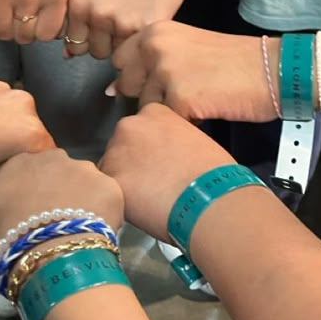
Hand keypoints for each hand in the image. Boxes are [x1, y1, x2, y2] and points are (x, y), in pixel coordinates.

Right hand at [0, 0, 72, 43]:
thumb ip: (65, 11)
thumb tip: (66, 39)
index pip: (47, 35)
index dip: (41, 31)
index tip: (37, 20)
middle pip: (24, 36)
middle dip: (22, 30)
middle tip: (19, 14)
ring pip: (3, 33)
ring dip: (4, 27)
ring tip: (7, 9)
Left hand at [0, 77, 54, 188]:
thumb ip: (13, 176)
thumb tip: (21, 171)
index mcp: (30, 132)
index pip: (46, 154)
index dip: (30, 168)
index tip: (10, 175)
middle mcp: (24, 104)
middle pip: (30, 130)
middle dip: (16, 144)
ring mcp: (1, 86)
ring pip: (10, 113)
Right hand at [0, 148, 123, 266]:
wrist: (49, 258)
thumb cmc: (7, 240)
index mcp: (20, 162)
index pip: (26, 171)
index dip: (30, 192)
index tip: (31, 213)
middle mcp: (54, 157)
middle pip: (58, 173)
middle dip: (58, 192)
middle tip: (55, 222)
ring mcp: (85, 170)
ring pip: (85, 183)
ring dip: (82, 200)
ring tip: (77, 230)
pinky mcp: (111, 187)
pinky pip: (107, 200)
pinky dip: (104, 213)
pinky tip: (96, 233)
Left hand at [65, 0, 193, 59]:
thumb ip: (79, 20)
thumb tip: (67, 55)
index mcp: (79, 5)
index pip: (75, 45)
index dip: (89, 40)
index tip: (101, 29)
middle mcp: (96, 15)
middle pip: (96, 52)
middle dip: (107, 43)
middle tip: (121, 23)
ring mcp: (121, 23)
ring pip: (117, 55)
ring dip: (125, 45)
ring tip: (134, 21)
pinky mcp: (145, 28)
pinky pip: (137, 50)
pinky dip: (141, 42)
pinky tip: (146, 23)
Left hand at [101, 104, 231, 240]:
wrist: (209, 200)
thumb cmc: (212, 172)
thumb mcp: (194, 139)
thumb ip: (173, 139)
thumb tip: (169, 153)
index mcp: (154, 112)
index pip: (141, 127)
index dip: (148, 147)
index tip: (157, 160)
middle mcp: (130, 125)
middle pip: (122, 143)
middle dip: (132, 160)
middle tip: (150, 180)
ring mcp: (116, 151)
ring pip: (111, 166)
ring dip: (123, 179)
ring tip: (145, 198)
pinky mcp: (108, 179)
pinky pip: (107, 188)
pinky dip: (118, 197)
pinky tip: (138, 207)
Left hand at [112, 23, 278, 120]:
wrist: (273, 70)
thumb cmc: (233, 61)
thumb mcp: (185, 47)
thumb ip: (151, 61)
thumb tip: (112, 89)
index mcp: (155, 31)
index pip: (119, 60)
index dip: (136, 76)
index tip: (159, 80)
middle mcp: (154, 47)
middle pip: (126, 85)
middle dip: (146, 96)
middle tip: (181, 93)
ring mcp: (165, 72)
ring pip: (145, 108)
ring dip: (166, 113)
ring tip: (197, 102)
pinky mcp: (179, 99)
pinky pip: (167, 123)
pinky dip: (183, 124)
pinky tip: (205, 112)